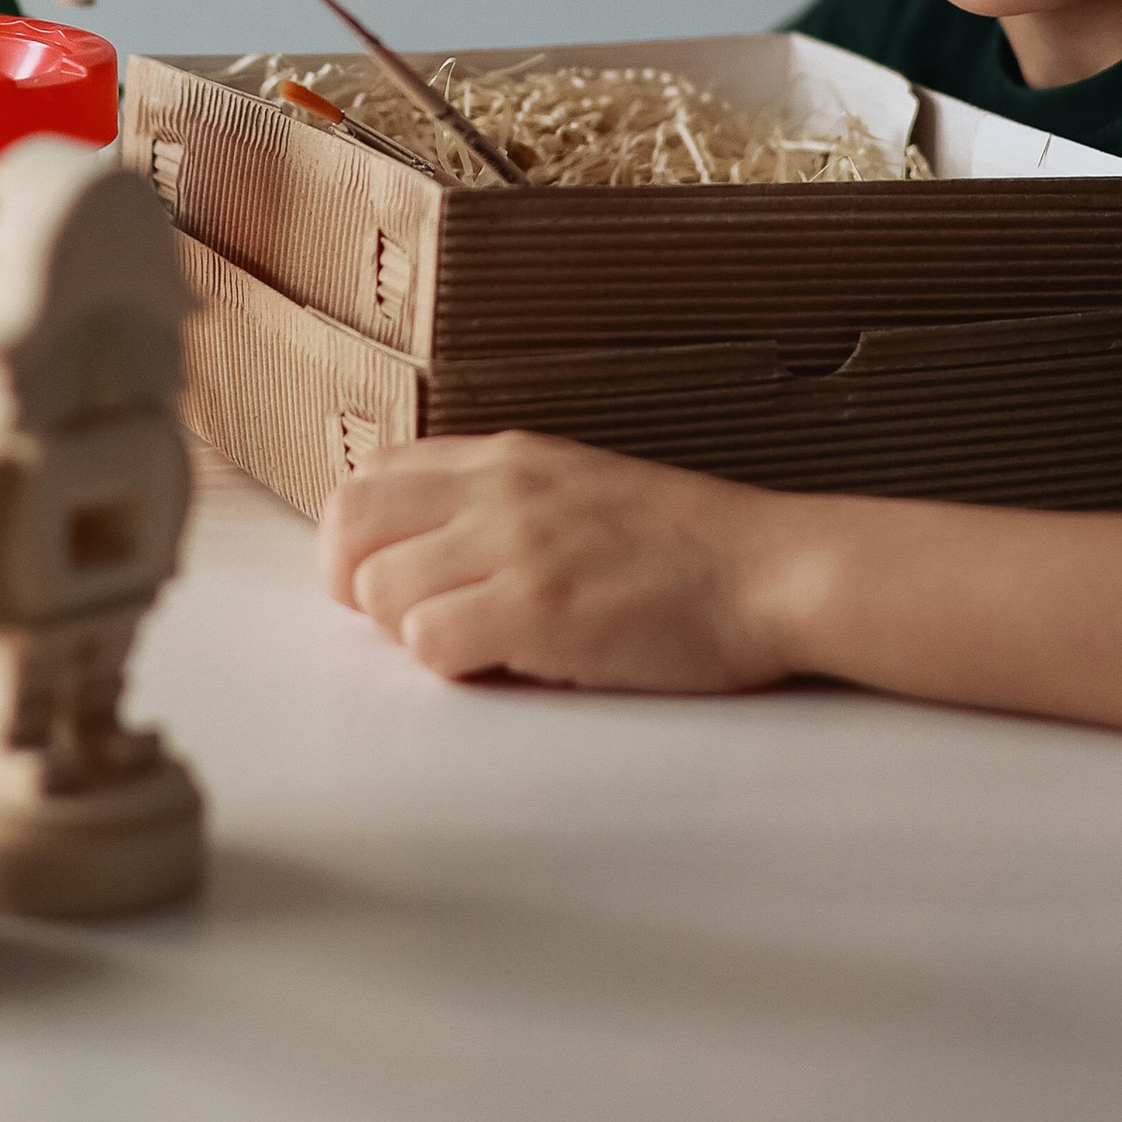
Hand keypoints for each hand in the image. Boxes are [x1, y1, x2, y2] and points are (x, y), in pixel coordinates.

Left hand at [319, 433, 795, 692]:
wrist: (771, 571)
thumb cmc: (686, 547)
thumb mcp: (578, 486)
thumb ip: (498, 499)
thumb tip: (416, 544)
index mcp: (507, 455)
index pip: (370, 476)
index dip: (359, 539)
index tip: (387, 577)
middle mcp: (499, 488)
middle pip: (350, 525)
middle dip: (357, 585)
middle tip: (405, 621)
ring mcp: (517, 545)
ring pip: (382, 592)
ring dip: (413, 632)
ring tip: (478, 642)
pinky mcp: (538, 608)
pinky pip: (431, 643)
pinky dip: (453, 665)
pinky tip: (507, 661)